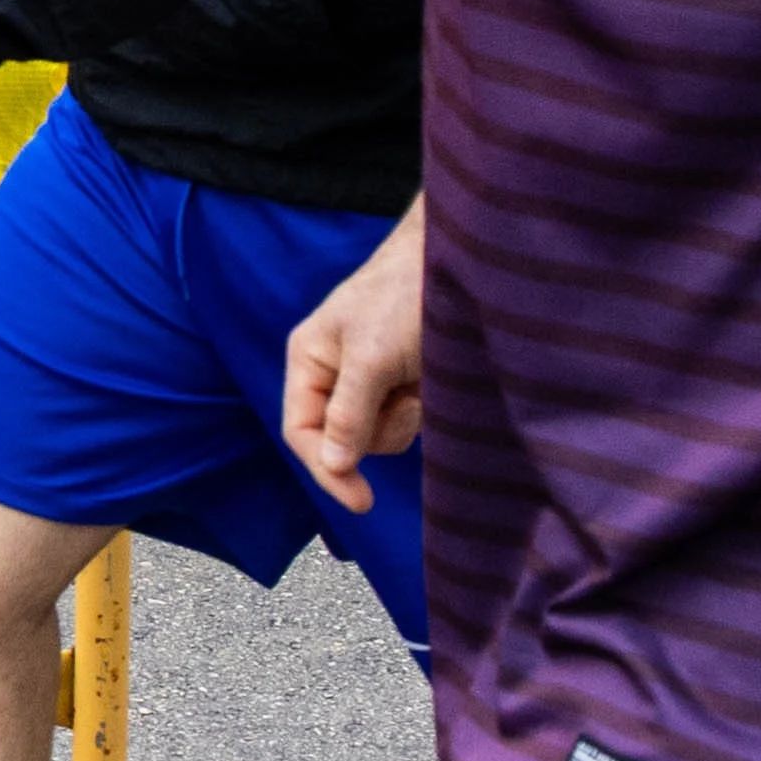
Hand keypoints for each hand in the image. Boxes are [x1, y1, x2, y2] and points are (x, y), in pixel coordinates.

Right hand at [279, 201, 422, 514]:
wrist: (458, 260)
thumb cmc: (405, 294)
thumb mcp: (373, 356)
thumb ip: (349, 413)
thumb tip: (333, 465)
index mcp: (310, 360)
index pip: (302, 432)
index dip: (326, 469)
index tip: (363, 501)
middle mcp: (334, 373)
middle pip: (342, 439)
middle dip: (377, 430)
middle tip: (405, 400)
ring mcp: (371, 378)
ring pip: (378, 433)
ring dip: (404, 418)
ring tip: (420, 380)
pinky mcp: (404, 380)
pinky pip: (405, 418)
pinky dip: (421, 408)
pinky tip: (431, 378)